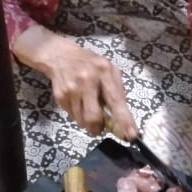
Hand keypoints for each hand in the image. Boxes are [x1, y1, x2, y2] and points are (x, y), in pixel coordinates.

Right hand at [12, 25, 136, 137]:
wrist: (60, 55)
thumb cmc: (90, 64)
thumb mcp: (108, 70)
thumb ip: (116, 91)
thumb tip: (122, 119)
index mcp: (105, 72)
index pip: (116, 101)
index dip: (124, 120)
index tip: (131, 136)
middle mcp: (87, 81)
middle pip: (94, 117)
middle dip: (98, 128)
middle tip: (100, 128)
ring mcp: (72, 89)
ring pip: (82, 120)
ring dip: (88, 122)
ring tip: (88, 108)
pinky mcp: (61, 96)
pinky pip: (72, 116)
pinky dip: (78, 115)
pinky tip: (78, 102)